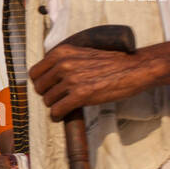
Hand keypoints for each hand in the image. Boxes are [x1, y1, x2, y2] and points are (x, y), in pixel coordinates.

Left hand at [29, 45, 150, 120]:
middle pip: (39, 88)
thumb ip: (64, 61)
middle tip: (59, 98)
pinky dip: (58, 116)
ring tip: (66, 105)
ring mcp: (71, 80)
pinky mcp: (80, 95)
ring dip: (55, 105)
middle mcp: (63, 64)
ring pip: (48, 100)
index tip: (48, 88)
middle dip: (47, 95)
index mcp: (62, 52)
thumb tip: (48, 76)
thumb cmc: (112, 62)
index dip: (41, 82)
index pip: (35, 72)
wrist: (135, 68)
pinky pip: (57, 111)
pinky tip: (64, 115)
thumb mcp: (82, 53)